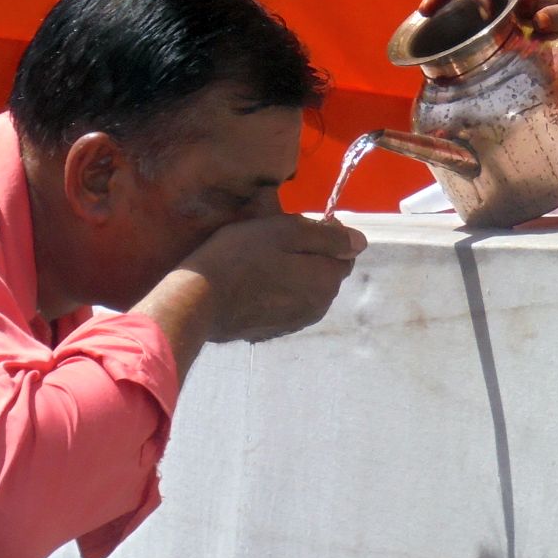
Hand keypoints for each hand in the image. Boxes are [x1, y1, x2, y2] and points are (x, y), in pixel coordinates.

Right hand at [177, 213, 367, 344]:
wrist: (197, 301)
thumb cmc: (241, 257)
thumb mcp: (285, 231)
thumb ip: (328, 236)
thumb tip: (360, 242)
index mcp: (327, 281)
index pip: (344, 252)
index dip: (325, 235)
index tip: (296, 226)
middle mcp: (319, 307)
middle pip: (325, 271)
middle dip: (310, 255)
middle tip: (275, 241)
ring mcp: (296, 322)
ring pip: (305, 287)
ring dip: (293, 273)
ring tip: (262, 260)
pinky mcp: (272, 331)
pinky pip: (285, 303)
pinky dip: (277, 291)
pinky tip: (253, 282)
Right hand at [418, 0, 557, 63]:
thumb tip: (538, 19)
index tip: (484, 13)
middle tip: (427, 11)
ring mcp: (492, 14)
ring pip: (456, 1)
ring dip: (437, 9)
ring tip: (419, 29)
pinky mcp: (488, 35)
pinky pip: (460, 28)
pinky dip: (444, 35)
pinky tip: (432, 55)